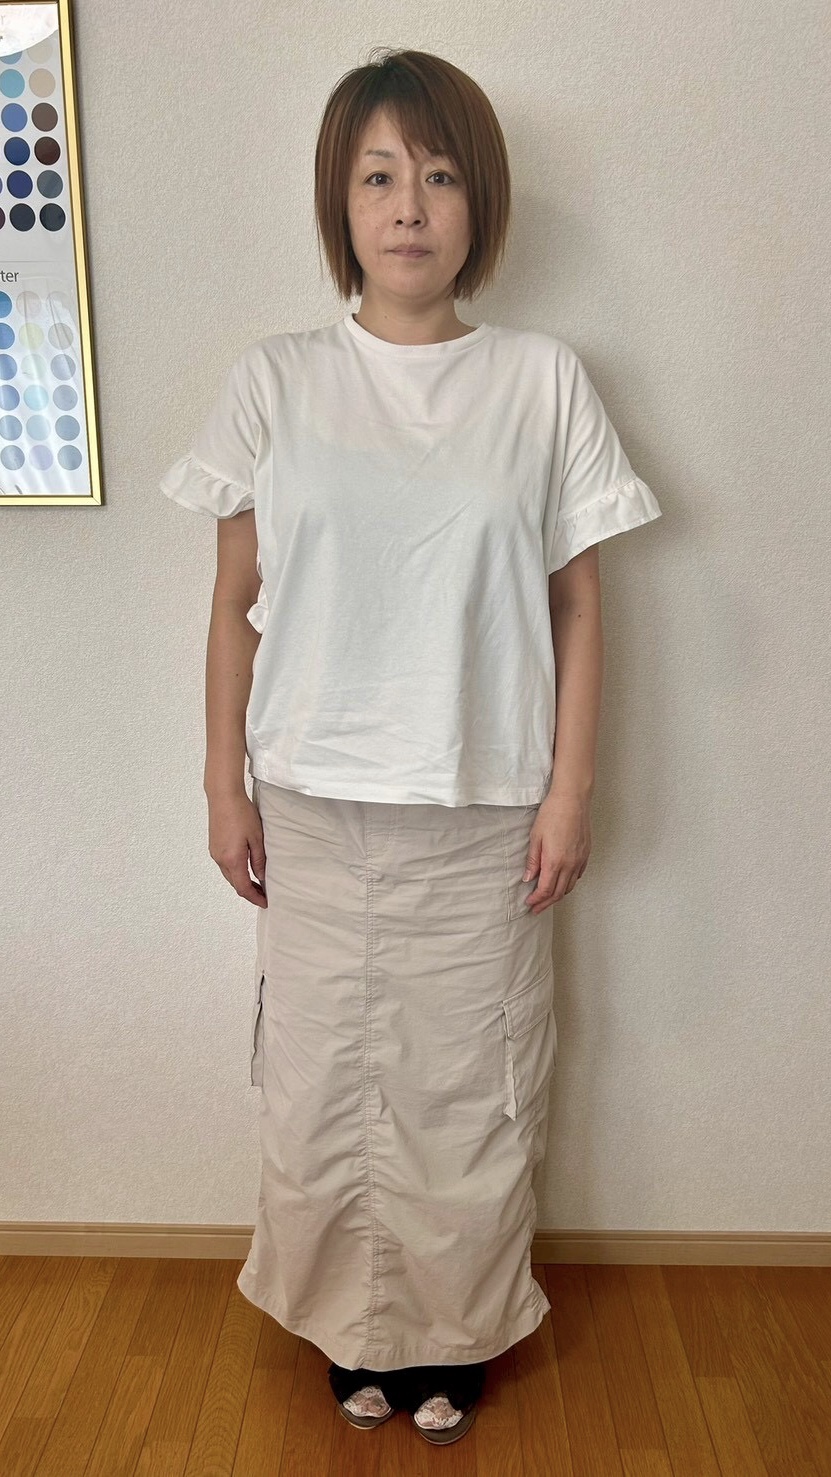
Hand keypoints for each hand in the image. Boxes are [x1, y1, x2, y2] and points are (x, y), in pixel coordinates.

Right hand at [206, 787, 267, 906]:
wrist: (223, 796)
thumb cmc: (241, 813)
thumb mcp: (257, 838)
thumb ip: (259, 860)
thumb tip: (262, 877)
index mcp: (232, 860)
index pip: (243, 888)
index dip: (255, 898)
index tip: (265, 902)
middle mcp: (220, 859)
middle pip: (235, 884)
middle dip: (250, 892)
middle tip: (264, 894)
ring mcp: (215, 853)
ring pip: (229, 875)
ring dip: (242, 881)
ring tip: (257, 882)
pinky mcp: (214, 846)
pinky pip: (224, 865)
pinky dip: (235, 872)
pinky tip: (245, 867)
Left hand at [522, 789, 590, 911]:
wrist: (572, 799)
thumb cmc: (552, 814)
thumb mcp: (535, 837)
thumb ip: (533, 860)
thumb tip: (529, 878)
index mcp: (555, 861)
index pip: (546, 890)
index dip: (537, 900)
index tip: (529, 904)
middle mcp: (570, 864)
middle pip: (559, 892)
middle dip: (546, 903)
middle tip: (536, 909)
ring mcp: (580, 859)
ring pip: (570, 886)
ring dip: (558, 895)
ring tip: (548, 898)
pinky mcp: (586, 853)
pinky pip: (578, 875)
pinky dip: (570, 883)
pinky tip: (563, 881)